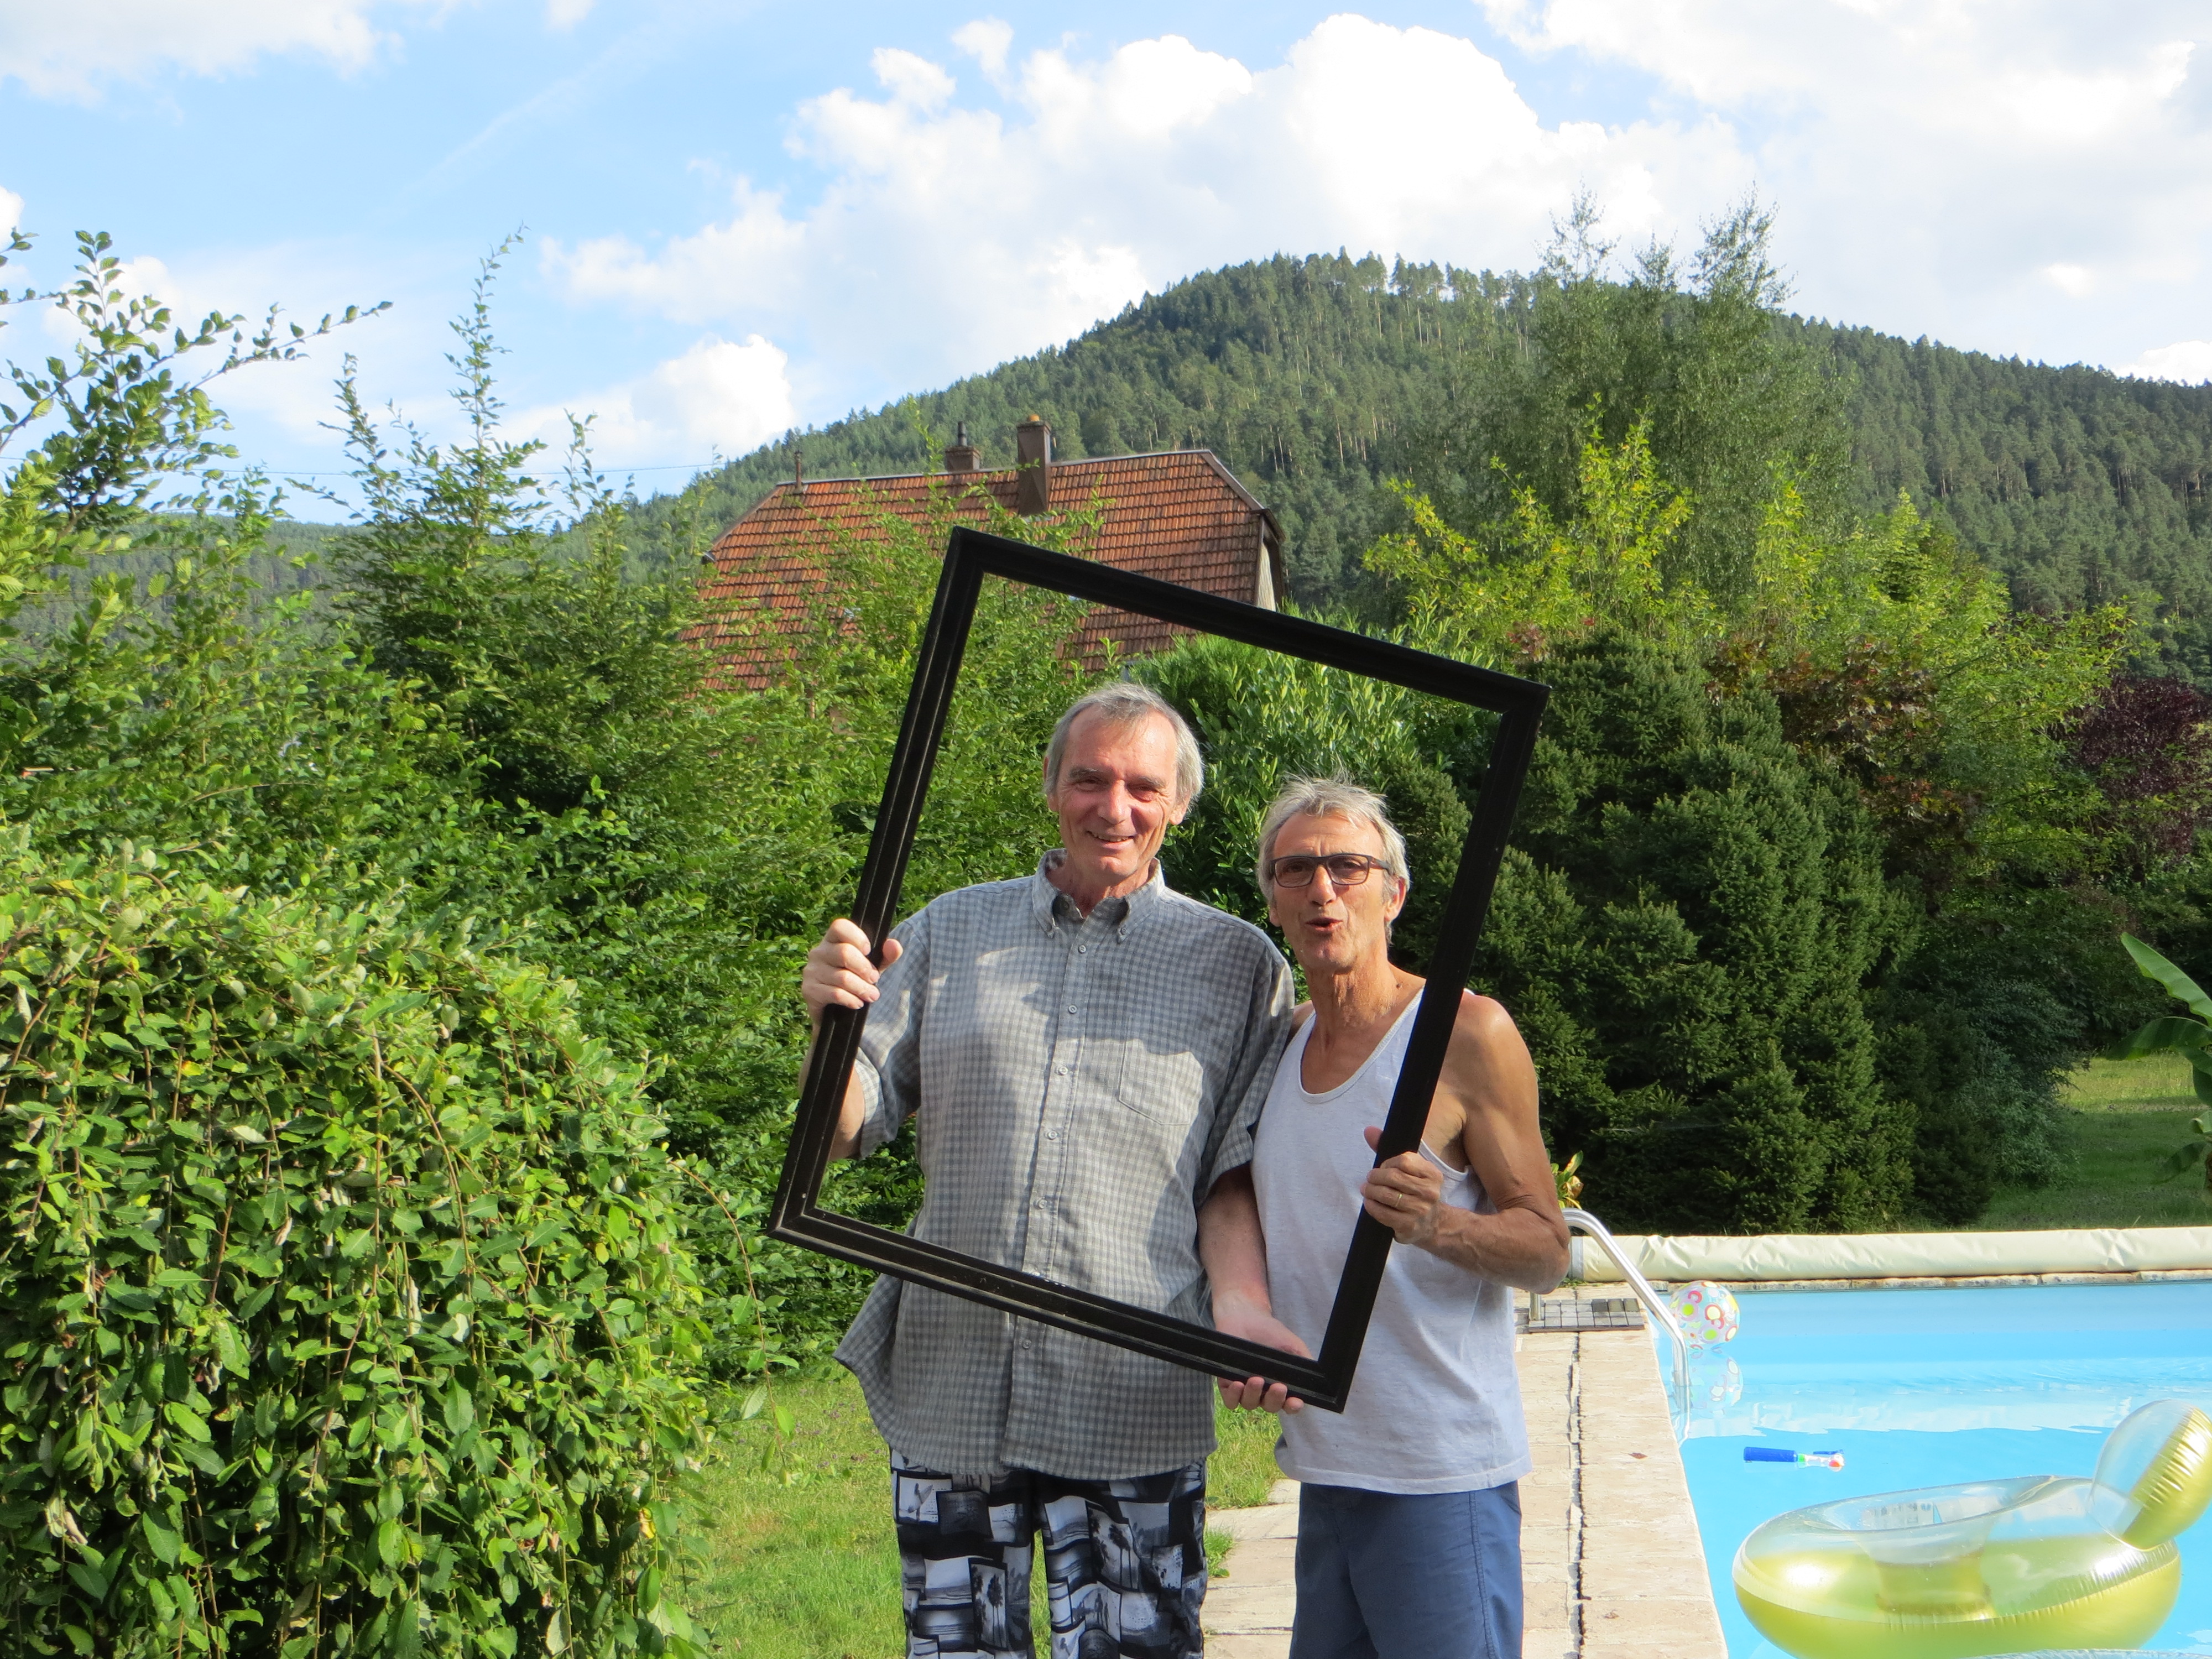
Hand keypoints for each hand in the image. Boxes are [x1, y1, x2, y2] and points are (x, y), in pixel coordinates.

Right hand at [802, 919, 900, 1024]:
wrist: (836, 1013)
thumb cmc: (855, 981)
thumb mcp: (873, 967)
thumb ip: (885, 956)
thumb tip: (894, 945)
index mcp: (832, 940)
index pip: (839, 926)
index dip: (857, 937)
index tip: (869, 951)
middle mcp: (818, 952)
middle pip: (844, 953)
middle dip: (865, 968)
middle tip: (874, 979)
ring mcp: (811, 971)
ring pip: (842, 977)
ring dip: (862, 988)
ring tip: (872, 995)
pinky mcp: (809, 990)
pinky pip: (835, 993)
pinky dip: (851, 999)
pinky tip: (858, 1003)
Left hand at [1212, 1301, 1308, 1414]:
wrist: (1246, 1316)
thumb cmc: (1271, 1332)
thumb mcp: (1293, 1346)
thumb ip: (1305, 1363)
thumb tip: (1318, 1379)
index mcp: (1282, 1385)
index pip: (1289, 1404)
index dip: (1293, 1407)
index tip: (1295, 1401)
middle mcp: (1265, 1391)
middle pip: (1271, 1406)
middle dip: (1275, 1400)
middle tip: (1278, 1386)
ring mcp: (1246, 1389)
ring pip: (1250, 1404)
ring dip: (1254, 1395)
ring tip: (1257, 1379)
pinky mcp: (1228, 1384)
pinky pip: (1231, 1401)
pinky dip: (1234, 1397)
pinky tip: (1238, 1384)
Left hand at [1360, 1125, 1446, 1248]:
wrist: (1432, 1223)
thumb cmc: (1415, 1191)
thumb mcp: (1409, 1169)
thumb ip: (1387, 1148)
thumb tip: (1368, 1130)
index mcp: (1432, 1174)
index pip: (1403, 1161)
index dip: (1388, 1163)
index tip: (1383, 1167)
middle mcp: (1429, 1192)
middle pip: (1393, 1177)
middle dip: (1375, 1177)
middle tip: (1370, 1179)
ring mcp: (1420, 1210)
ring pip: (1386, 1195)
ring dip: (1370, 1191)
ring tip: (1366, 1190)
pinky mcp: (1409, 1225)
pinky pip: (1383, 1213)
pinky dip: (1372, 1206)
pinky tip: (1370, 1203)